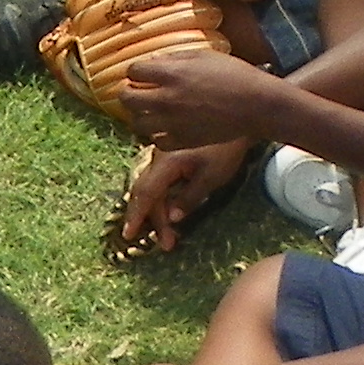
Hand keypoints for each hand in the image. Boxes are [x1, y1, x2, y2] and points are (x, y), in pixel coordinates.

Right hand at [112, 139, 250, 254]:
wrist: (234, 119)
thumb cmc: (225, 149)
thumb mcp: (212, 177)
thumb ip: (190, 197)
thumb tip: (172, 218)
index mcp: (167, 162)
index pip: (146, 192)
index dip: (137, 215)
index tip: (129, 235)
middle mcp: (159, 157)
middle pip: (148, 193)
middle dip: (153, 220)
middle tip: (166, 245)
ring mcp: (163, 155)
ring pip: (153, 187)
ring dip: (160, 211)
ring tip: (171, 237)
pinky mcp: (170, 155)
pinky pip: (160, 180)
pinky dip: (164, 198)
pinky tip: (172, 212)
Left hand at [116, 40, 286, 145]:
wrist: (254, 105)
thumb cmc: (233, 74)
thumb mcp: (203, 55)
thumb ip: (174, 59)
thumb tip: (152, 61)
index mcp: (170, 73)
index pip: (133, 71)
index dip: (136, 71)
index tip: (142, 73)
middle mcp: (166, 99)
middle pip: (127, 98)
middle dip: (128, 93)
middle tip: (136, 91)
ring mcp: (172, 122)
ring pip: (137, 122)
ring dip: (140, 114)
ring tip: (150, 110)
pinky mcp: (182, 140)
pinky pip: (155, 140)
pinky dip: (156, 134)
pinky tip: (165, 126)